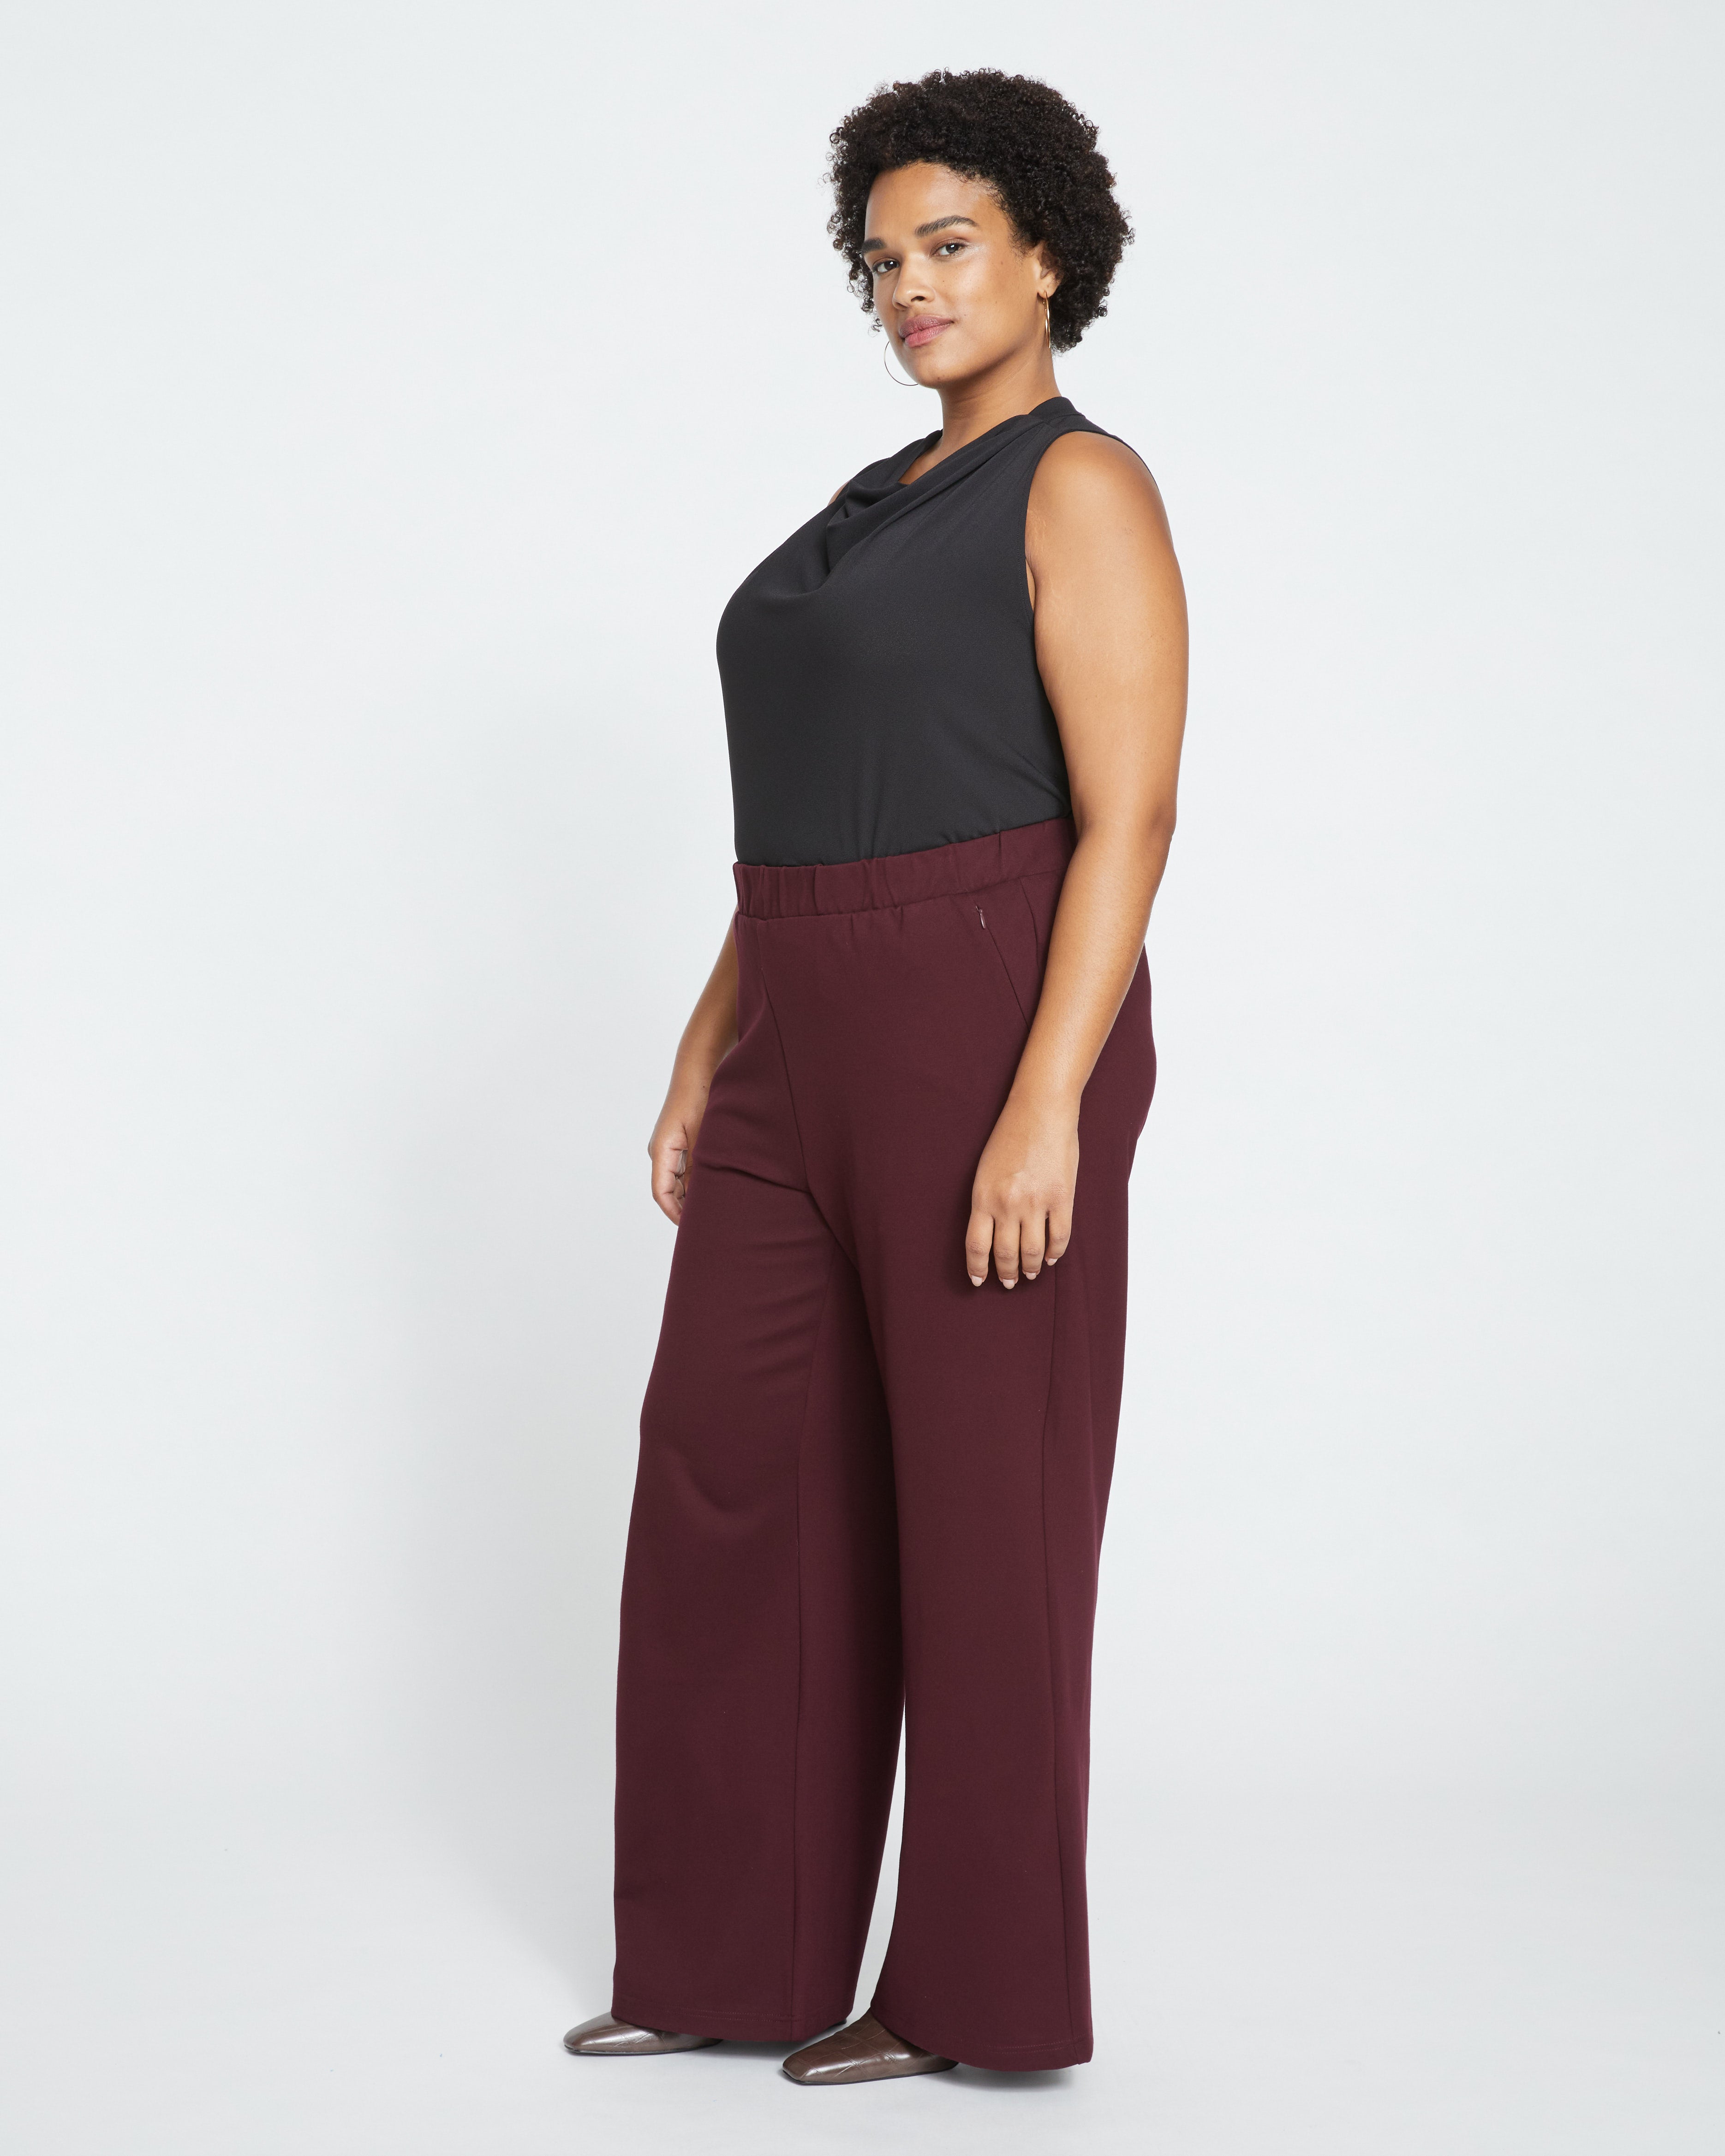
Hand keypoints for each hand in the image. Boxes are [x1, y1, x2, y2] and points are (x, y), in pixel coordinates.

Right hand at [648, 1078, 710, 1224]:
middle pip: (669, 1191)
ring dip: (692, 1195)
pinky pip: (684, 1171)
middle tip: (708, 1225)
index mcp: (661, 1151)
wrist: (698, 1070)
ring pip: (678, 1182)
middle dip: (685, 1209)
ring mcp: (670, 1148)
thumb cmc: (700, 1099)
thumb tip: (700, 1199)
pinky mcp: (680, 1144)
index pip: (661, 1193)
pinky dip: (696, 1182)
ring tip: (714, 1209)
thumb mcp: (703, 1138)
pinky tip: (715, 1188)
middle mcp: (661, 1152)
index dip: (674, 1214)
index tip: (691, 1229)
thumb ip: (699, 1169)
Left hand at [965, 1093, 1078, 1287]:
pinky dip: (1054, 1253)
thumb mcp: (985, 1171)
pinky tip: (1049, 1258)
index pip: (976, 1246)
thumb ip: (987, 1202)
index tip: (979, 1281)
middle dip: (1006, 1273)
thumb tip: (991, 1234)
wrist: (1040, 1111)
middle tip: (1008, 1282)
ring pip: (1032, 1252)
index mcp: (983, 1197)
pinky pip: (1059, 1237)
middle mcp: (1008, 1204)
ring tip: (1029, 1274)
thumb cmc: (1010, 1137)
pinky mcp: (1062, 1198)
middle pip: (1005, 1254)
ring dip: (1029, 1269)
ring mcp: (1037, 1203)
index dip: (977, 1269)